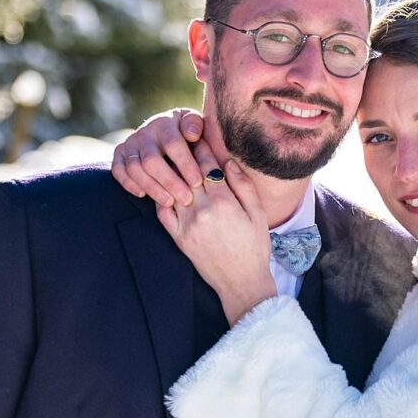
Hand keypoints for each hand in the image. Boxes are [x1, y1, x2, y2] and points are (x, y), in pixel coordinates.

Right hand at [111, 109, 205, 207]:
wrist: (165, 129)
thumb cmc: (187, 132)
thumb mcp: (194, 124)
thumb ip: (196, 125)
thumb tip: (192, 135)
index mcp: (165, 123)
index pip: (173, 144)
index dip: (185, 164)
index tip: (198, 182)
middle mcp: (144, 132)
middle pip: (151, 160)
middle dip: (169, 182)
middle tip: (186, 199)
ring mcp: (130, 143)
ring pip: (134, 168)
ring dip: (152, 188)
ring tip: (169, 202)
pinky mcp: (119, 154)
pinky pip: (118, 170)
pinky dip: (128, 184)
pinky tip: (143, 195)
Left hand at [156, 140, 276, 323]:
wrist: (241, 283)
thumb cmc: (254, 247)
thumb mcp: (257, 214)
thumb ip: (242, 186)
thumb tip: (228, 161)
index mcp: (224, 201)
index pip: (208, 165)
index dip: (202, 147)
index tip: (198, 134)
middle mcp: (202, 210)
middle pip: (188, 172)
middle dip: (184, 154)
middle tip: (179, 138)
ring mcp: (187, 224)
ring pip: (172, 188)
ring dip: (169, 172)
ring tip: (168, 157)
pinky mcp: (178, 238)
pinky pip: (163, 212)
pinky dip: (161, 197)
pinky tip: (162, 187)